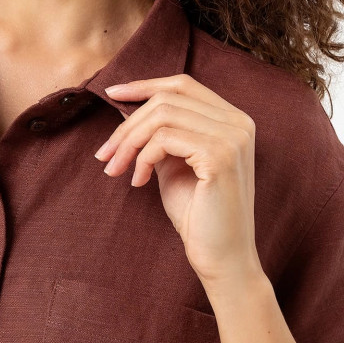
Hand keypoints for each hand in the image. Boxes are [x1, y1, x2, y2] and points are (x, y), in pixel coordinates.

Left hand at [94, 73, 266, 289]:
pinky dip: (142, 158)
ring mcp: (233, 137)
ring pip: (162, 115)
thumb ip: (158, 134)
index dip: (145, 85)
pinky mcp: (221, 156)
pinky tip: (138, 183)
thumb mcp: (172, 165)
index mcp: (233, 120)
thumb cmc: (198, 214)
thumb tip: (125, 107)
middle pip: (168, 98)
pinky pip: (164, 139)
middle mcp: (239, 122)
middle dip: (128, 124)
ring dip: (129, 142)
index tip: (112, 94)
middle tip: (105, 155)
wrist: (222, 258)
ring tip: (115, 170)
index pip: (183, 84)